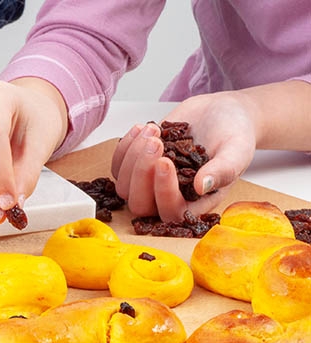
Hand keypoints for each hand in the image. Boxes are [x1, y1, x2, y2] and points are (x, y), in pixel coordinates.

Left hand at [111, 91, 256, 220]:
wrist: (222, 114)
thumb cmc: (234, 135)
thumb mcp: (238, 150)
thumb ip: (224, 169)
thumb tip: (203, 186)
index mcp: (196, 202)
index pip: (171, 212)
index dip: (164, 193)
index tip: (166, 162)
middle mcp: (170, 197)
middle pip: (140, 204)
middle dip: (141, 175)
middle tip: (156, 144)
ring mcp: (150, 183)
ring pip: (124, 186)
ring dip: (132, 158)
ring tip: (154, 131)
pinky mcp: (138, 166)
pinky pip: (118, 166)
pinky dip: (125, 147)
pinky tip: (144, 128)